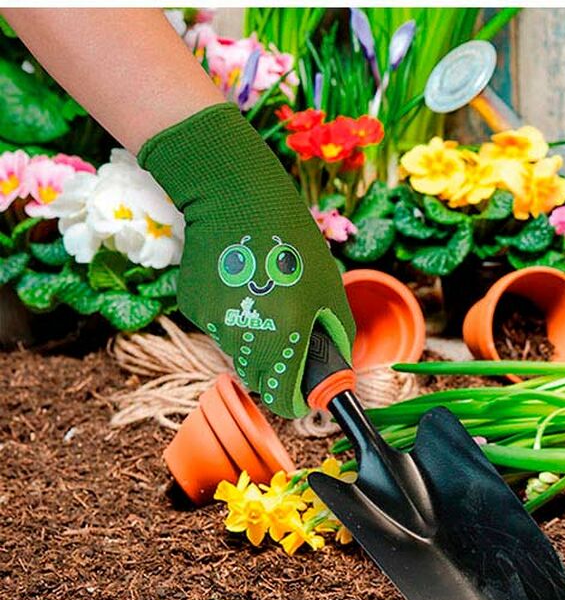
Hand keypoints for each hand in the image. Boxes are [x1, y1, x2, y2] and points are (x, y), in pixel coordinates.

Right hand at [140, 102, 354, 417]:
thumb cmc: (294, 245)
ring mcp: (215, 324)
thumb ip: (334, 338)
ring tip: (267, 297)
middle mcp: (245, 338)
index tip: (305, 391)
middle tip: (293, 338)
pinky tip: (241, 284)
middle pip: (261, 379)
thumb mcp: (330, 292)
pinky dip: (234, 318)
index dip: (296, 398)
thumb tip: (333, 372)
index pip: (283, 399)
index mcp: (284, 337)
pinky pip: (220, 329)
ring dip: (256, 341)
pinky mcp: (195, 309)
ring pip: (239, 354)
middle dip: (279, 369)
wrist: (237, 200)